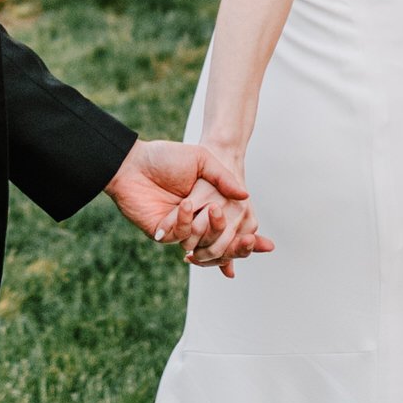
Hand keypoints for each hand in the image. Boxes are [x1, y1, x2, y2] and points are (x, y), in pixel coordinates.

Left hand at [105, 140, 272, 275]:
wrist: (134, 161)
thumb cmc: (167, 157)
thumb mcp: (202, 160)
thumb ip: (224, 178)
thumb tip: (246, 197)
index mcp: (210, 206)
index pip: (234, 232)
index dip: (250, 242)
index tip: (269, 245)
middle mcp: (197, 222)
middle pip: (223, 246)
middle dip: (235, 243)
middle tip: (244, 234)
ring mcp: (180, 230)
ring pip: (204, 245)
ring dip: (210, 228)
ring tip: (212, 208)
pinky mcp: (163, 234)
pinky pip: (182, 237)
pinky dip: (186, 221)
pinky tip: (186, 205)